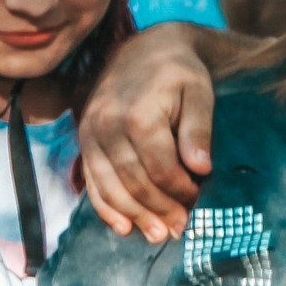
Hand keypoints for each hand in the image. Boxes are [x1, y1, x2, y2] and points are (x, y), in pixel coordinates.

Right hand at [78, 24, 220, 241]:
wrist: (145, 50)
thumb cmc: (179, 72)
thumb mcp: (199, 92)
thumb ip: (199, 129)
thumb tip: (202, 168)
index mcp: (139, 114)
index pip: (160, 168)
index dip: (180, 190)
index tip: (197, 199)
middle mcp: (108, 125)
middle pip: (133, 182)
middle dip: (159, 210)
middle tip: (178, 230)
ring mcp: (91, 134)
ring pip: (110, 187)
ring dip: (134, 216)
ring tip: (157, 236)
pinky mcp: (84, 139)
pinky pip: (91, 181)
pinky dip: (105, 208)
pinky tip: (124, 227)